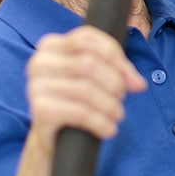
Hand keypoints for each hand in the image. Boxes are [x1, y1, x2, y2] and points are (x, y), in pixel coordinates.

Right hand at [24, 26, 146, 155]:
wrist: (53, 137)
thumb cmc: (75, 100)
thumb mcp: (93, 78)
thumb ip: (117, 71)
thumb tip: (139, 84)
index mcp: (51, 45)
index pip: (87, 38)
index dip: (115, 56)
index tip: (131, 78)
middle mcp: (39, 62)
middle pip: (89, 64)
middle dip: (115, 83)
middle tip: (121, 98)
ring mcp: (36, 86)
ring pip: (86, 89)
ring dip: (110, 105)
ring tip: (117, 115)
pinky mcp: (40, 110)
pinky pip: (79, 112)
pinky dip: (100, 122)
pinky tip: (108, 129)